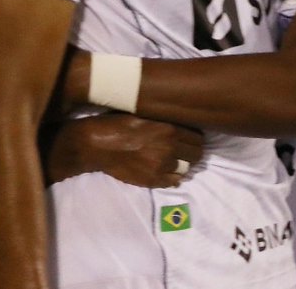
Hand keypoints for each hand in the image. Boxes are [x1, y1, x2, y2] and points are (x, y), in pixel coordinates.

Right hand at [47, 113, 203, 187]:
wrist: (98, 144)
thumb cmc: (118, 123)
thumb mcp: (145, 114)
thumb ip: (165, 121)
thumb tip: (181, 123)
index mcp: (169, 129)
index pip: (198, 137)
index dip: (194, 138)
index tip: (188, 138)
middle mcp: (169, 148)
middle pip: (196, 154)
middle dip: (191, 152)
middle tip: (183, 150)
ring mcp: (161, 166)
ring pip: (186, 169)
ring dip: (182, 164)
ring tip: (173, 161)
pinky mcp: (152, 180)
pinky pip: (173, 182)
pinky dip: (172, 177)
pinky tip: (165, 171)